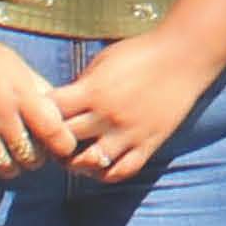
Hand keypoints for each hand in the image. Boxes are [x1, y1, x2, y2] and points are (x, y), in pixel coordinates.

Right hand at [0, 25, 77, 182]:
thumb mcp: (18, 67)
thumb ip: (39, 90)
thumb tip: (59, 113)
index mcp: (22, 94)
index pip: (55, 133)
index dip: (64, 145)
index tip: (61, 143)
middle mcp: (1, 115)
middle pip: (31, 158)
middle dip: (38, 159)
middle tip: (34, 149)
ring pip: (5, 168)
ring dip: (14, 167)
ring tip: (12, 156)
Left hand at [50, 29, 223, 184]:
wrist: (185, 56)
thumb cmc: (142, 53)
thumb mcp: (103, 62)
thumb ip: (82, 86)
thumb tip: (62, 106)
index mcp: (93, 91)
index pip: (50, 112)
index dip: (39, 115)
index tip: (40, 115)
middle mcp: (108, 115)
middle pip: (64, 140)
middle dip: (52, 141)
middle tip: (51, 140)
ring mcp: (129, 132)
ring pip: (89, 163)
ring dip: (75, 163)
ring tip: (74, 156)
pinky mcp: (149, 143)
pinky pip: (122, 170)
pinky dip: (106, 173)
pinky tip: (100, 164)